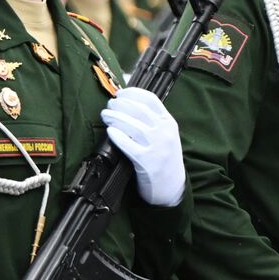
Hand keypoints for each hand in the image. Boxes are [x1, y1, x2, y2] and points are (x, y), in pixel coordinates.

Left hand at [100, 87, 185, 206]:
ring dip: (115, 117)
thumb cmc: (164, 158)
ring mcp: (157, 147)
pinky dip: (118, 136)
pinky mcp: (148, 162)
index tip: (120, 93)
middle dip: (120, 104)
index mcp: (169, 122)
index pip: (151, 100)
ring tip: (105, 115)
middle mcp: (165, 132)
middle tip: (109, 105)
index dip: (133, 93)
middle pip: (139, 110)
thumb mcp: (165, 134)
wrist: (172, 186)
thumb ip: (152, 120)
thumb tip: (126, 104)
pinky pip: (129, 145)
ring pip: (133, 125)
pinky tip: (110, 132)